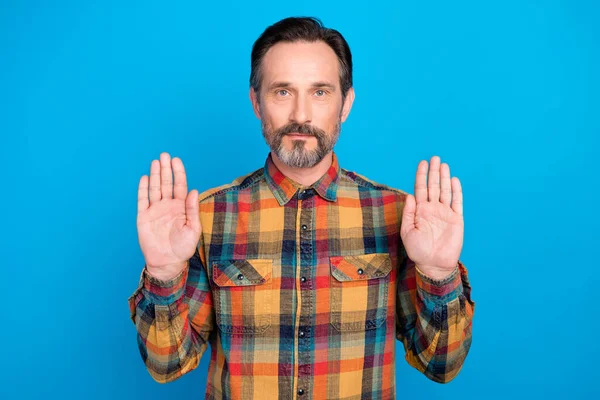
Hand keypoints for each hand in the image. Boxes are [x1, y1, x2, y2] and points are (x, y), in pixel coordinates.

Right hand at [137, 152, 201, 280]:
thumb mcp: (193, 228)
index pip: (180, 186)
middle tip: (165, 155)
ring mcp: (155, 210)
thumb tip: (194, 191)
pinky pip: (142, 200)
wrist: (167, 262)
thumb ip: (193, 209)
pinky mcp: (143, 217)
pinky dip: (143, 189)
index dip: (178, 173)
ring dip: (155, 175)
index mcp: (181, 207)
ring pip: (154, 188)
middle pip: (166, 183)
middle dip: (166, 169)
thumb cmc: (183, 247)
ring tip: (156, 161)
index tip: (177, 160)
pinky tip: (145, 177)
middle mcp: (168, 206)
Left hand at [400, 156, 463, 279]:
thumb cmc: (418, 250)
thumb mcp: (407, 231)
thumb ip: (408, 213)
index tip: (422, 163)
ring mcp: (445, 213)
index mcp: (420, 211)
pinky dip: (456, 191)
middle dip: (433, 172)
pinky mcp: (456, 219)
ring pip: (445, 191)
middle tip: (434, 158)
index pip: (420, 189)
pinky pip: (457, 202)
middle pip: (434, 186)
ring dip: (445, 178)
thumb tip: (409, 195)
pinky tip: (454, 180)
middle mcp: (433, 209)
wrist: (434, 265)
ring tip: (443, 164)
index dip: (421, 176)